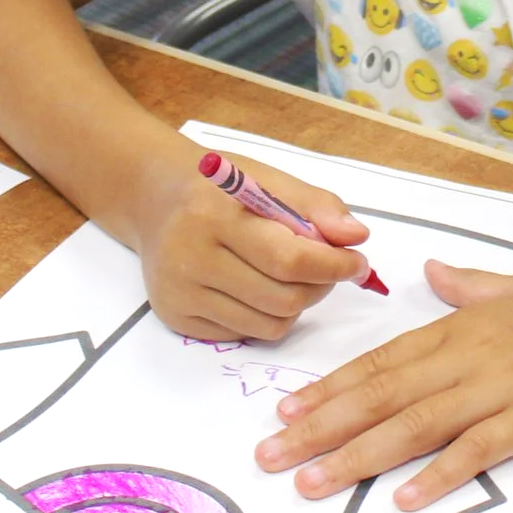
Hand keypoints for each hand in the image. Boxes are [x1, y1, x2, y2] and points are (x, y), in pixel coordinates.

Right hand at [134, 153, 370, 342]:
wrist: (155, 199)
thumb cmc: (217, 187)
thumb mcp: (266, 178)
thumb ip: (316, 206)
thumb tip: (357, 238)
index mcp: (214, 215)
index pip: (288, 258)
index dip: (333, 266)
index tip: (358, 262)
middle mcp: (190, 258)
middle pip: (282, 298)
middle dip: (320, 286)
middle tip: (328, 268)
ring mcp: (180, 293)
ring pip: (269, 325)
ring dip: (297, 305)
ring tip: (294, 277)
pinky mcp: (175, 317)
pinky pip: (244, 334)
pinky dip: (266, 317)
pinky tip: (259, 288)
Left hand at [253, 258, 512, 511]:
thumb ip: (470, 287)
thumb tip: (434, 271)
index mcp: (460, 326)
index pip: (380, 361)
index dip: (329, 387)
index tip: (286, 410)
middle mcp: (468, 354)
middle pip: (380, 394)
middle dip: (321, 426)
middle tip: (272, 454)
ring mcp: (499, 385)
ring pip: (413, 423)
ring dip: (357, 454)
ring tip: (313, 481)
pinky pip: (474, 450)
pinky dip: (436, 476)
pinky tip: (402, 499)